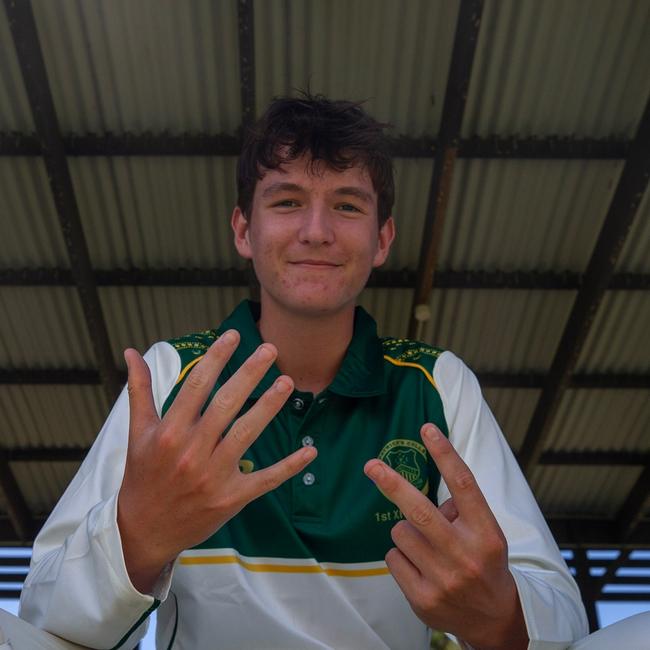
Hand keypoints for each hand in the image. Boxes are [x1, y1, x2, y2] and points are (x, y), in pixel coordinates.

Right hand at [118, 331, 316, 592]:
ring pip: (247, 433)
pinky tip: (310, 450)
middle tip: (271, 349)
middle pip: (226, 404)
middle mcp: (191, 451)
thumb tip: (131, 352)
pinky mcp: (232, 498)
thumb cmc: (142, 476)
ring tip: (287, 382)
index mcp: (168, 432)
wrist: (142, 531)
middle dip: (250, 373)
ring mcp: (213, 475)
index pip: (196, 386)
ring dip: (269, 406)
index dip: (216, 358)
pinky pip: (265, 479)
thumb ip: (139, 390)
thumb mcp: (136, 433)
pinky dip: (289, 467)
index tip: (233, 335)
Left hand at [364, 425, 526, 649]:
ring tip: (427, 547)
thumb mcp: (485, 532)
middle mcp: (465, 554)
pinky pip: (393, 558)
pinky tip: (421, 568)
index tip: (427, 428)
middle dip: (392, 484)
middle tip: (371, 465)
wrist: (493, 619)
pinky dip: (402, 557)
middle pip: (420, 510)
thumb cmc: (483, 561)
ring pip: (400, 532)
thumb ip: (461, 507)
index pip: (463, 485)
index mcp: (485, 532)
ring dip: (406, 532)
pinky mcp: (422, 598)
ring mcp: (443, 579)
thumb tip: (425, 483)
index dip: (444, 454)